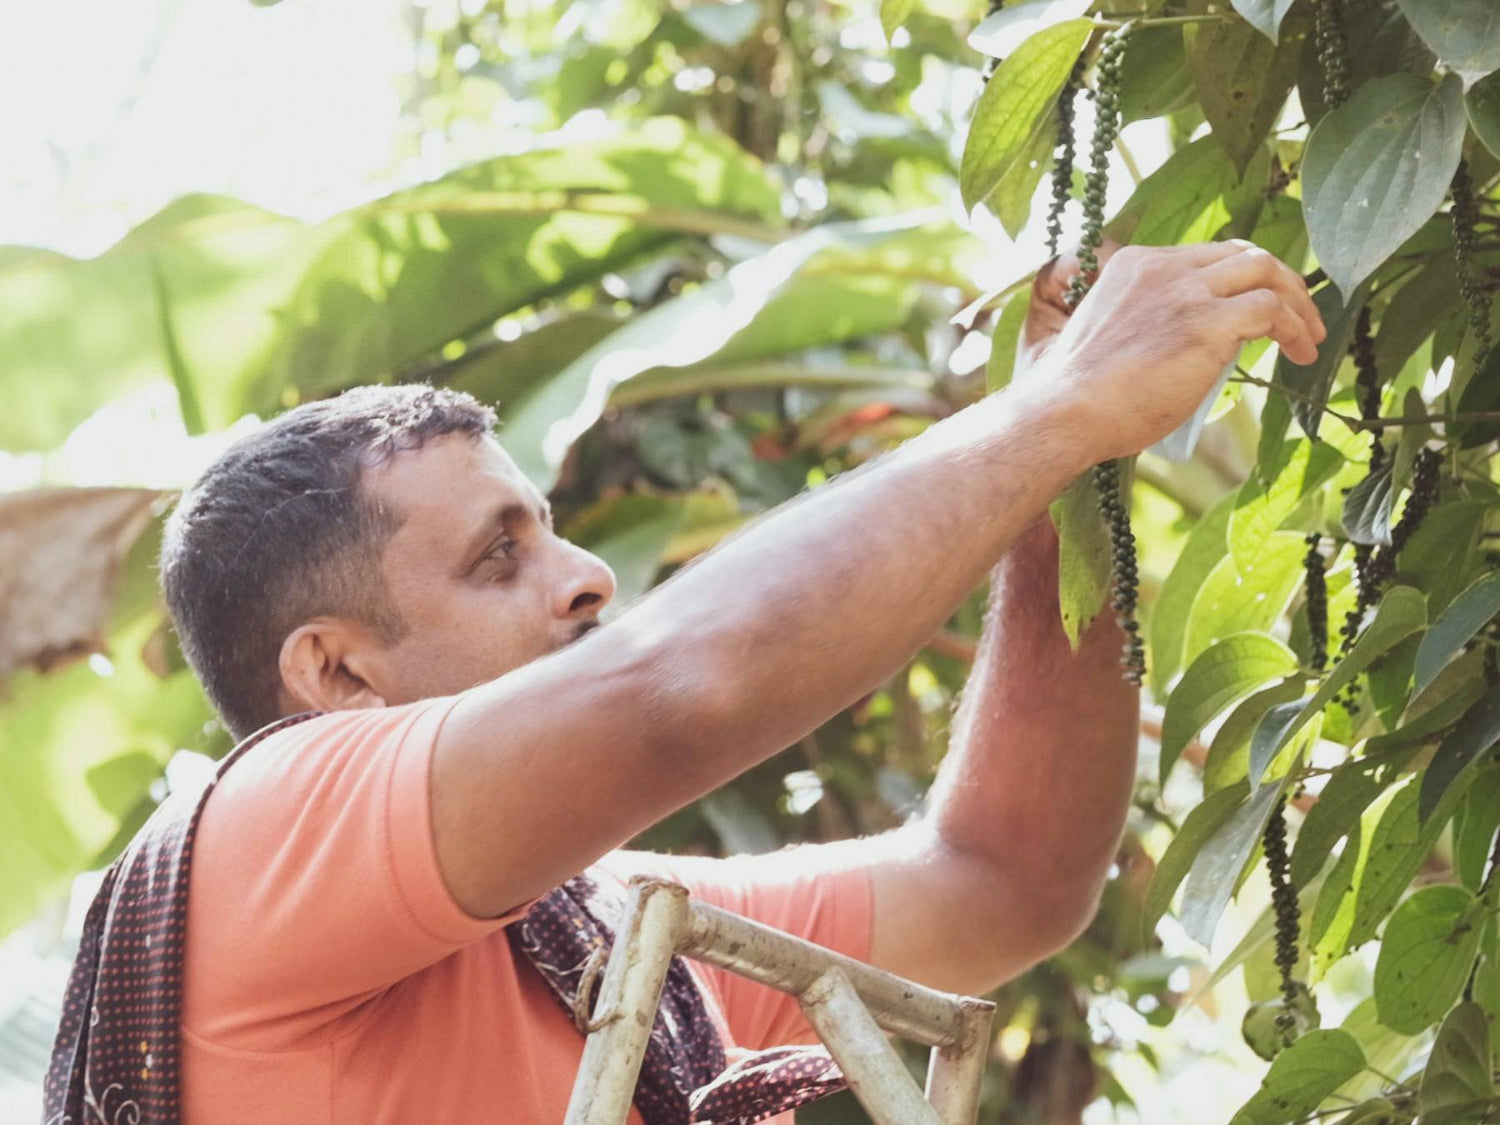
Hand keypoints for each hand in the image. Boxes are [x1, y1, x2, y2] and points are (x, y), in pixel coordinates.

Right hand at [1026, 240, 1325, 461]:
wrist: (1064, 412)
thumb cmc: (1077, 397)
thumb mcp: (1109, 336)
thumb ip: (1146, 323)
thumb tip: (1186, 349)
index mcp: (1134, 265)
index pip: (1204, 256)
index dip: (1238, 278)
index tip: (1256, 306)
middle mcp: (1162, 267)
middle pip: (1242, 253)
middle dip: (1279, 280)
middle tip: (1298, 314)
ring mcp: (1186, 292)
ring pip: (1266, 270)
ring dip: (1297, 302)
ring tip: (1310, 337)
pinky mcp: (1208, 322)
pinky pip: (1271, 309)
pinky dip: (1295, 327)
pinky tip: (1301, 352)